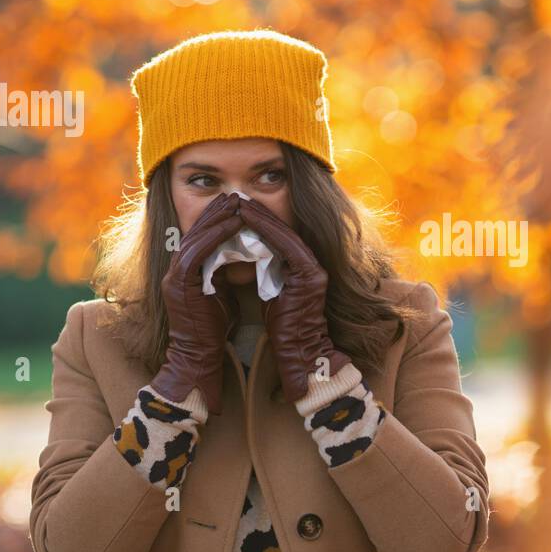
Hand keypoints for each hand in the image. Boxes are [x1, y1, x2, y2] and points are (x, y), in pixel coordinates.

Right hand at [151, 191, 244, 412]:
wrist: (198, 359)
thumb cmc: (212, 331)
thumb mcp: (220, 295)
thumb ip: (222, 274)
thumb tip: (240, 257)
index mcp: (184, 272)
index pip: (199, 236)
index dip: (216, 219)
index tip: (234, 203)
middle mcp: (175, 270)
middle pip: (194, 230)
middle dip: (216, 211)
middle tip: (234, 193)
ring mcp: (175, 276)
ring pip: (195, 236)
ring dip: (217, 216)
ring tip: (236, 201)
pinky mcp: (180, 283)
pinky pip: (198, 250)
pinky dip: (216, 234)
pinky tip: (233, 222)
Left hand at [236, 197, 349, 402]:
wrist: (300, 353)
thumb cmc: (283, 330)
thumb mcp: (274, 295)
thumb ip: (268, 275)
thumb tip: (248, 257)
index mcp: (304, 270)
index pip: (280, 239)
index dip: (261, 221)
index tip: (239, 208)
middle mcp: (312, 266)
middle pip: (283, 230)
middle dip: (259, 213)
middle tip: (237, 198)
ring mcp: (313, 269)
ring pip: (284, 233)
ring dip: (260, 215)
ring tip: (239, 202)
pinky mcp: (309, 275)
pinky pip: (284, 244)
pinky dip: (265, 228)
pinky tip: (246, 217)